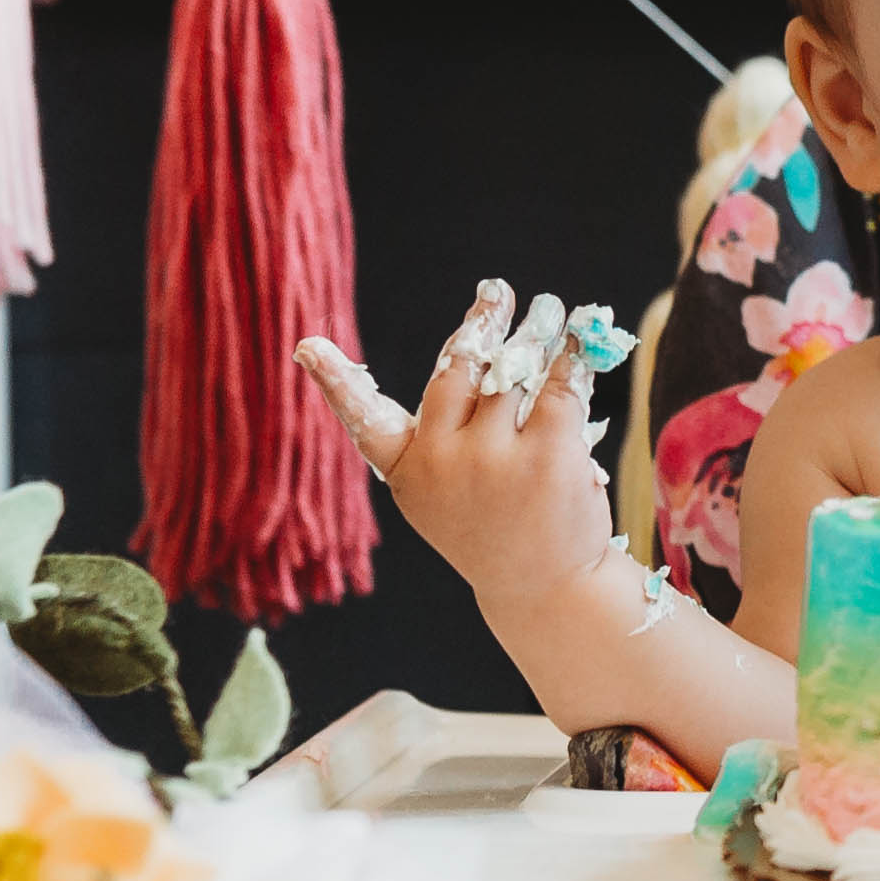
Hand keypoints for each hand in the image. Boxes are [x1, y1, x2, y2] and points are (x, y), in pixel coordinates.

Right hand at [300, 285, 623, 618]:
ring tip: (543, 311)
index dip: (335, 382)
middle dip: (480, 325)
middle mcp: (443, 460)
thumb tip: (475, 346)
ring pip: (511, 370)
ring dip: (531, 332)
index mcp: (408, 469)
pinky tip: (573, 341)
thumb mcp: (445, 491)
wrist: (545, 586)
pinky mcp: (547, 453)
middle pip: (458, 368)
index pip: (364, 419)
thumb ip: (447, 430)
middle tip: (497, 294)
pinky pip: (558, 385)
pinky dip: (567, 357)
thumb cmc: (492, 527)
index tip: (307, 347)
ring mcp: (493, 457)